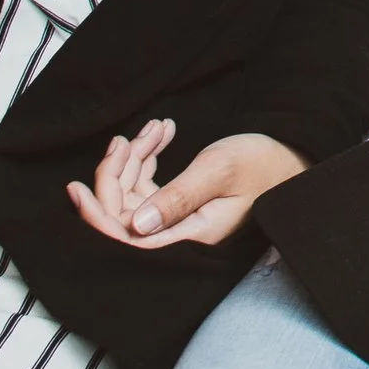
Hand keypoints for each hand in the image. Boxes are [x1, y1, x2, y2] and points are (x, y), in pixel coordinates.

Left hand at [66, 125, 304, 250]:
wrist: (290, 156)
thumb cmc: (262, 163)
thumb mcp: (218, 171)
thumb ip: (177, 199)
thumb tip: (136, 225)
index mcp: (189, 237)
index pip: (127, 241)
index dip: (97, 218)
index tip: (77, 189)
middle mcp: (179, 235)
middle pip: (123, 216)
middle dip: (117, 174)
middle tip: (124, 138)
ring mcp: (178, 221)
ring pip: (134, 198)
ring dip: (135, 160)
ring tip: (153, 128)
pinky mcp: (180, 205)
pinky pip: (149, 188)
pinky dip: (147, 160)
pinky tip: (160, 134)